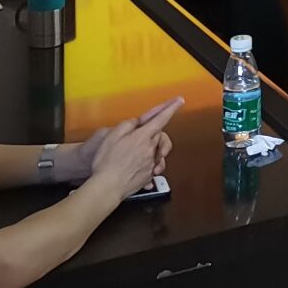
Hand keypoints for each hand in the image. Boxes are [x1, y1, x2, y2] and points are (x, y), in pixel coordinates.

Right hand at [58, 97, 182, 184]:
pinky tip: (134, 168)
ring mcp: (151, 163)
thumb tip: (136, 123)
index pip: (161, 119)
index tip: (180, 100)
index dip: (171, 108)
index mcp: (143, 136)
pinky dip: (146, 164)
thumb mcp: (112, 136)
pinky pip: (152, 165)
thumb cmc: (107, 161)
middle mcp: (151, 149)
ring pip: (157, 150)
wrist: (108, 187)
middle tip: (139, 135)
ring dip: (150, 149)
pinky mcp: (149, 176)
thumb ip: (127, 125)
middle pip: (159, 135)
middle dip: (153, 132)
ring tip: (134, 155)